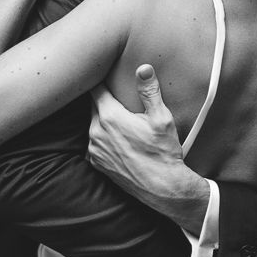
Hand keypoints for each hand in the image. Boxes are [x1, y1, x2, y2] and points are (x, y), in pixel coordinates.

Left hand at [88, 64, 209, 233]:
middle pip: (94, 106)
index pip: (95, 89)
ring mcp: (94, 149)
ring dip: (103, 120)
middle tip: (116, 95)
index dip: (98, 79)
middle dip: (103, 100)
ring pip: (94, 125)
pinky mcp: (96, 163)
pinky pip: (95, 143)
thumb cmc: (163, 152)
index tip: (101, 73)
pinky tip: (118, 140)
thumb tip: (143, 68)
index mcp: (110, 116)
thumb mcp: (161, 118)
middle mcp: (96, 132)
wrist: (162, 187)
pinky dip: (103, 138)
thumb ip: (149, 91)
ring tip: (120, 120)